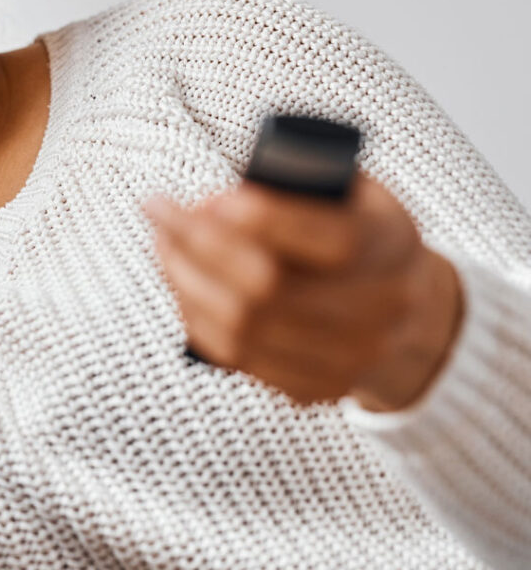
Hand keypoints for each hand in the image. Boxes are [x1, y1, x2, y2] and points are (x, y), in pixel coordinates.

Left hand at [143, 172, 464, 409]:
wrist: (407, 310)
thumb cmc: (359, 231)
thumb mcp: (351, 190)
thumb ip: (301, 181)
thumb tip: (221, 203)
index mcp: (391, 245)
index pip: (331, 241)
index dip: (262, 220)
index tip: (208, 200)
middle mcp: (380, 309)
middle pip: (269, 288)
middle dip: (199, 245)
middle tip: (160, 211)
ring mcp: (350, 357)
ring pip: (244, 328)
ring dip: (186, 280)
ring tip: (163, 242)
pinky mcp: (317, 387)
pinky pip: (238, 358)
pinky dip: (197, 316)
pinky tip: (181, 282)